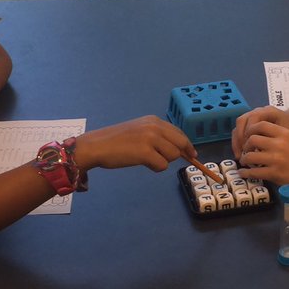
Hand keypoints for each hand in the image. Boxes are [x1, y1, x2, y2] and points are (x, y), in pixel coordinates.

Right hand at [72, 116, 195, 172]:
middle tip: (170, 160)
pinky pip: (162, 165)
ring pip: (173, 155)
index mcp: (154, 120)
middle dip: (178, 154)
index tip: (192, 154)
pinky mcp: (146, 152)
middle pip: (181, 143)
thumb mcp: (139, 131)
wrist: (97, 146)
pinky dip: (156, 168)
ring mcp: (151, 139)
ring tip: (146, 160)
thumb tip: (177, 149)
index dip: (186, 145)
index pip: (179, 132)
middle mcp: (155, 127)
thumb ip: (157, 136)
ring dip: (163, 161)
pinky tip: (143, 164)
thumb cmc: (116, 141)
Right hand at [232, 106, 288, 159]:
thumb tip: (258, 153)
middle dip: (240, 138)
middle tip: (242, 153)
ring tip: (239, 155)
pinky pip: (239, 131)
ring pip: (238, 126)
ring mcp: (251, 116)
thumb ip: (274, 140)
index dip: (249, 132)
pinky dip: (238, 142)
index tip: (250, 147)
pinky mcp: (249, 123)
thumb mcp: (286, 133)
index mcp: (268, 111)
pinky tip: (240, 154)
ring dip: (237, 141)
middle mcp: (257, 111)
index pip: (253, 118)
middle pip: (242, 120)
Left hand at [235, 120, 288, 196]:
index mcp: (285, 133)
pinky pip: (254, 172)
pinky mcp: (275, 174)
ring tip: (245, 163)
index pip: (260, 125)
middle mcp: (280, 144)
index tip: (248, 138)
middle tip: (246, 152)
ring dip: (244, 160)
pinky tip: (245, 173)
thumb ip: (280, 140)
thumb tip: (261, 143)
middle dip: (245, 146)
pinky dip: (246, 173)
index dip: (250, 131)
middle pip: (252, 139)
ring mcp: (277, 159)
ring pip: (249, 156)